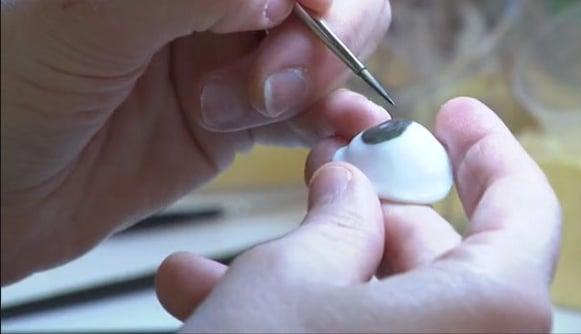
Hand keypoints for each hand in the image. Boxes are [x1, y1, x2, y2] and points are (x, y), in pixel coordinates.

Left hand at [0, 0, 390, 283]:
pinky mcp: (234, 122)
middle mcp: (209, 10)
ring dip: (318, 86)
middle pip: (323, 2)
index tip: (304, 16)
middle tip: (268, 82)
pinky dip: (333, 124)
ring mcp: (227, 65)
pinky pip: (304, 116)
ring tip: (250, 112)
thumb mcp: (81, 30)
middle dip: (319, 41)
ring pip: (322, 58)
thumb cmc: (8, 106)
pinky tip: (345, 134)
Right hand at [156, 98, 561, 331]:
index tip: (456, 117)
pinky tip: (220, 303)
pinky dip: (300, 320)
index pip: (521, 210)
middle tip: (319, 183)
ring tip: (228, 263)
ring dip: (307, 274)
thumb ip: (335, 220)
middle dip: (363, 216)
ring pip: (381, 306)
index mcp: (482, 320)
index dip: (487, 151)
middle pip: (434, 258)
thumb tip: (349, 189)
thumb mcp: (290, 279)